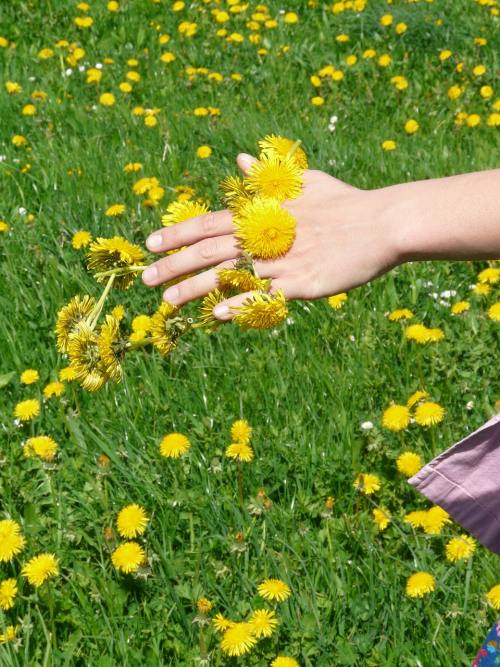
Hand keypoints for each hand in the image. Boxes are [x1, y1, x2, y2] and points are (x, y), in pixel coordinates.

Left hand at [141, 154, 401, 319]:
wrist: (383, 223)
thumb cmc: (346, 202)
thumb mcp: (306, 182)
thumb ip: (269, 177)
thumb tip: (241, 159)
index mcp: (264, 211)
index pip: (210, 222)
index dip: (179, 233)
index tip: (152, 243)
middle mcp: (266, 234)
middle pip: (209, 250)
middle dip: (174, 264)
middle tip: (145, 278)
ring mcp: (283, 260)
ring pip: (229, 275)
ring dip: (195, 288)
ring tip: (167, 303)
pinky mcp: (302, 283)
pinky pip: (265, 296)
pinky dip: (240, 304)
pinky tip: (217, 315)